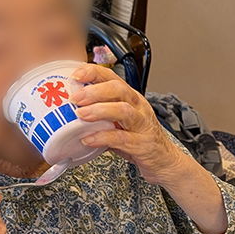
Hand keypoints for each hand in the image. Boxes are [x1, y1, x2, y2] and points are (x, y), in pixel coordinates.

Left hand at [70, 63, 185, 185]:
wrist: (164, 160)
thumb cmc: (140, 139)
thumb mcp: (120, 122)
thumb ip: (100, 114)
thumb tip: (70, 110)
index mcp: (131, 98)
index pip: (113, 77)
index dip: (94, 73)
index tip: (75, 75)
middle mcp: (138, 108)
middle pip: (119, 89)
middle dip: (94, 91)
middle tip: (75, 98)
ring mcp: (142, 125)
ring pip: (123, 110)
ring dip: (99, 110)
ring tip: (80, 115)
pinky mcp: (142, 145)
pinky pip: (122, 138)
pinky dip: (103, 137)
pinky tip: (89, 139)